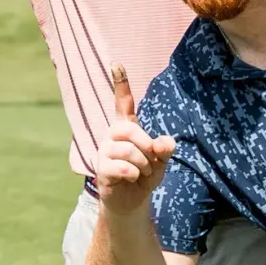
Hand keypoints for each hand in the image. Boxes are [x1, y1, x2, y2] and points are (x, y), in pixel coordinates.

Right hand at [94, 64, 175, 213]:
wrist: (131, 201)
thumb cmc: (145, 175)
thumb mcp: (161, 161)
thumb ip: (165, 149)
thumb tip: (163, 143)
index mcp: (126, 128)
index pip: (123, 103)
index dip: (121, 84)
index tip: (117, 63)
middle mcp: (112, 135)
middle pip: (130, 130)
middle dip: (146, 147)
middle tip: (151, 161)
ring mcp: (104, 151)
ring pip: (128, 151)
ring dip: (143, 166)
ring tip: (142, 173)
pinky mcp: (101, 168)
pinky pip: (123, 167)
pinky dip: (135, 176)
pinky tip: (132, 180)